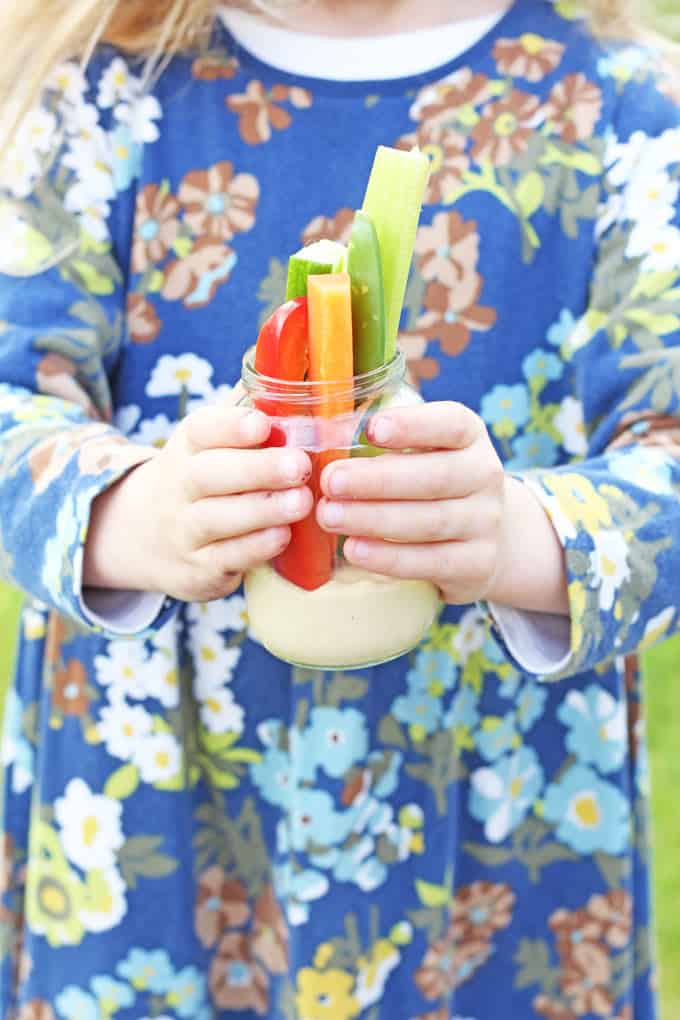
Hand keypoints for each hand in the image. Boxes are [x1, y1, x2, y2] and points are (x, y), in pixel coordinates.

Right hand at [84, 404, 312, 601]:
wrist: (144, 537)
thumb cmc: (204, 478)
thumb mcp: (213, 443)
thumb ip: (247, 408)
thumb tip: (282, 359)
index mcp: (188, 447)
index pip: (201, 430)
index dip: (231, 426)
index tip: (263, 424)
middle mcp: (179, 486)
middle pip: (209, 475)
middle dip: (257, 470)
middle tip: (300, 466)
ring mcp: (185, 530)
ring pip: (217, 519)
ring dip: (262, 511)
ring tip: (302, 502)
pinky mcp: (197, 569)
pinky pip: (225, 558)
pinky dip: (254, 548)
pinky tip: (284, 537)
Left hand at [316, 401, 567, 611]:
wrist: (491, 536)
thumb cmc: (435, 481)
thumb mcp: (425, 451)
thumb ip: (384, 440)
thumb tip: (324, 434)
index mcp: (469, 437)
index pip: (450, 424)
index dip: (412, 425)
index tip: (371, 429)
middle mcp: (484, 476)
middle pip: (434, 477)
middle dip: (376, 480)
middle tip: (330, 481)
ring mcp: (486, 522)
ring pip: (429, 522)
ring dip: (374, 519)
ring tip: (330, 516)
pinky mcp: (478, 563)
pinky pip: (430, 562)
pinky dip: (389, 557)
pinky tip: (354, 550)